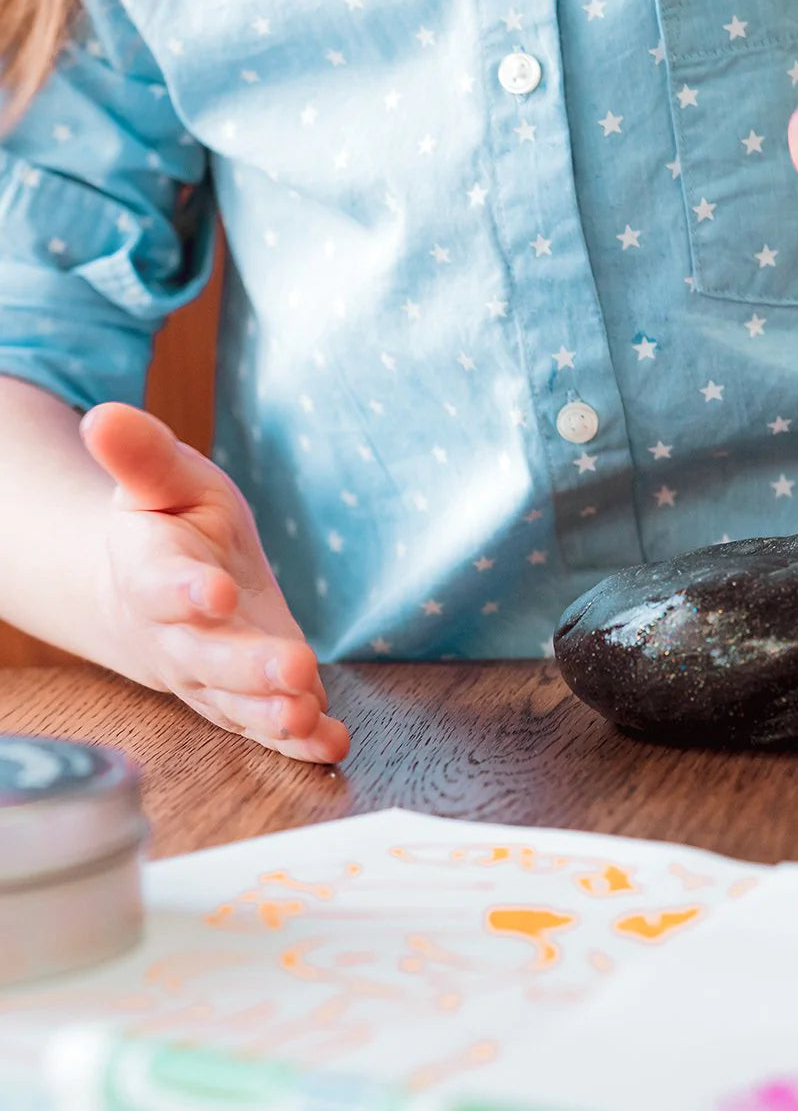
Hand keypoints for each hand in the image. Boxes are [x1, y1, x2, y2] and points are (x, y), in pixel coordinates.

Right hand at [80, 402, 349, 761]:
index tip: (216, 590)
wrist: (158, 585)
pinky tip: (333, 742)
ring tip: (308, 715)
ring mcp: (210, 675)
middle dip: (248, 666)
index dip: (185, 590)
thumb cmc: (167, 521)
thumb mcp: (161, 478)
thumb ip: (140, 455)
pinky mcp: (245, 696)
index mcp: (149, 572)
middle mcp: (176, 635)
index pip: (161, 585)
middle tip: (292, 668)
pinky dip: (300, 738)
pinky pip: (266, 724)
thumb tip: (103, 415)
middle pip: (206, 657)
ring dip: (273, 713)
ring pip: (237, 701)